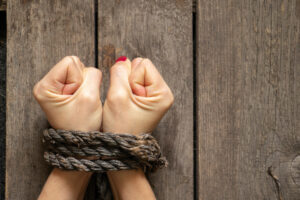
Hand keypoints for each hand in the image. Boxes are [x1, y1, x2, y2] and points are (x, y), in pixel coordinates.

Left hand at [34, 56, 101, 199]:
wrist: (82, 145)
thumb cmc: (83, 126)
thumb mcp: (89, 97)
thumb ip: (93, 74)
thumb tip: (97, 65)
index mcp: (45, 86)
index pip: (70, 62)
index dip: (81, 78)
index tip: (79, 98)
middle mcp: (47, 85)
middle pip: (74, 65)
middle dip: (84, 82)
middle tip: (81, 101)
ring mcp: (56, 88)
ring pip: (80, 72)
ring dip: (86, 86)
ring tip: (82, 103)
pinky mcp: (65, 91)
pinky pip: (82, 80)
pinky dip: (86, 89)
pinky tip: (82, 102)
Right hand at [103, 57, 173, 133]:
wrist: (121, 147)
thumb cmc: (121, 127)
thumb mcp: (117, 96)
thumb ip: (119, 72)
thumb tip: (122, 60)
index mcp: (163, 93)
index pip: (143, 64)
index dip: (130, 78)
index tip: (129, 99)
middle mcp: (163, 93)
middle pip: (140, 67)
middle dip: (128, 81)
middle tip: (127, 102)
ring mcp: (155, 95)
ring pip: (134, 74)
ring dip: (125, 86)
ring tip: (126, 104)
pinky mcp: (147, 98)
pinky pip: (133, 82)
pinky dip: (126, 90)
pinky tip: (127, 104)